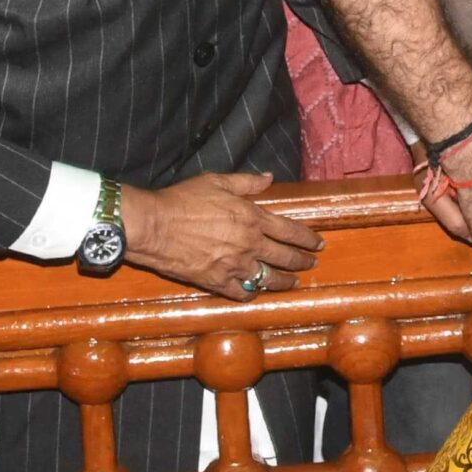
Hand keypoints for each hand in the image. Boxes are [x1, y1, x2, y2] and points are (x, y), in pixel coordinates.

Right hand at [121, 171, 319, 301]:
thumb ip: (247, 182)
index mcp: (253, 218)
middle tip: (311, 264)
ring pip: (268, 279)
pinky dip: (251, 294)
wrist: (153, 225)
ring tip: (293, 283)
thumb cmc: (182, 200)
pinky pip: (240, 294)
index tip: (318, 244)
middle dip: (302, 262)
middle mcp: (249, 244)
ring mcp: (234, 266)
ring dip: (283, 282)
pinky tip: (255, 293)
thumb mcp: (217, 181)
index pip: (291, 231)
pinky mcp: (216, 282)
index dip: (308, 239)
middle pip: (285, 258)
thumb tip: (269, 177)